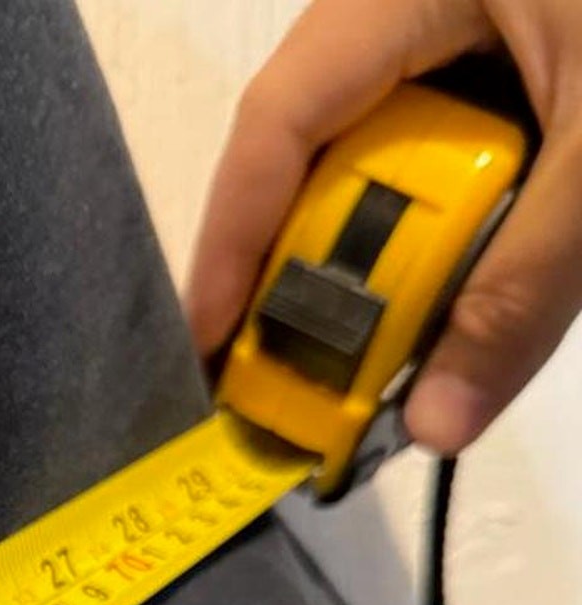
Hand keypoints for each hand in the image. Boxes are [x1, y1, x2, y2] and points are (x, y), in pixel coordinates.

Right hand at [184, 0, 581, 454]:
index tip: (214, 349)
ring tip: (380, 358)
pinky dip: (448, 238)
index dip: (232, 243)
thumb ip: (528, 285)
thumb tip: (435, 425)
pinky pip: (444, 165)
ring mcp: (460, 38)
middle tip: (305, 384)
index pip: (278, 120)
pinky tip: (454, 293)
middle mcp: (411, 9)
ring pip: (377, 169)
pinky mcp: (508, 73)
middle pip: (314, 157)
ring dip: (383, 270)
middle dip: (311, 277)